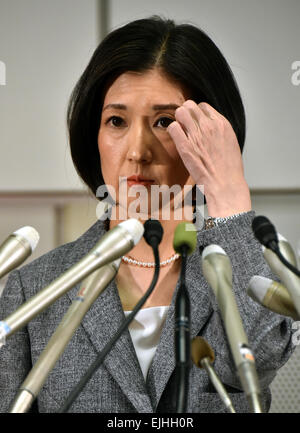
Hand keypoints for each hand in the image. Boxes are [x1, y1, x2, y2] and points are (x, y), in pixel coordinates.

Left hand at [167, 100, 250, 216]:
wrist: (225, 184)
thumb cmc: (229, 169)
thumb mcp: (230, 143)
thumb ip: (219, 131)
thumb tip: (210, 126)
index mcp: (222, 124)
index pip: (203, 106)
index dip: (197, 113)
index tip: (195, 122)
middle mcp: (209, 126)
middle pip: (190, 105)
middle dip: (186, 113)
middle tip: (185, 125)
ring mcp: (197, 135)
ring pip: (180, 112)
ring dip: (178, 120)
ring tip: (180, 131)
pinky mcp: (185, 146)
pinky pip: (173, 127)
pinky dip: (173, 130)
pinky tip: (177, 139)